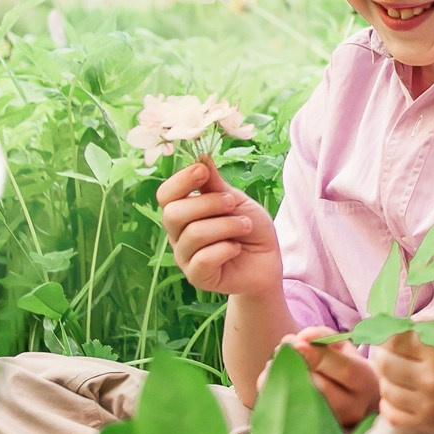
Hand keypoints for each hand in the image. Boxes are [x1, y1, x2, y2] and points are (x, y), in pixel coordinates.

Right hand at [157, 158, 282, 296]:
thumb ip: (216, 184)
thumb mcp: (236, 200)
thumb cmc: (250, 228)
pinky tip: (236, 249)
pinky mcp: (197, 277)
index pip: (165, 195)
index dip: (181, 180)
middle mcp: (177, 234)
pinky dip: (227, 249)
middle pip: (173, 213)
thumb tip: (201, 156)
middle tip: (234, 204)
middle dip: (209, 203)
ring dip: (227, 226)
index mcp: (183, 212)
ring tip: (245, 226)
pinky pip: (204, 259)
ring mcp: (184, 257)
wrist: (268, 261)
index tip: (203, 171)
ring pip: (193, 234)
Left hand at [283, 326, 382, 427]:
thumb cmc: (349, 369)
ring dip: (283, 380)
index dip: (319, 356)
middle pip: (322, 389)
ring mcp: (335, 423)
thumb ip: (324, 337)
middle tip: (281, 350)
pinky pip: (291, 413)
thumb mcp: (344, 349)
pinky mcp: (317, 432)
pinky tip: (272, 377)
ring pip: (305, 403)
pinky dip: (276, 393)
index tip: (296, 343)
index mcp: (365, 381)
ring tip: (275, 361)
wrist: (360, 403)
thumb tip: (303, 337)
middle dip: (297, 367)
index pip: (344, 370)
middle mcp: (353, 406)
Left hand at [375, 331, 433, 433]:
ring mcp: (428, 404)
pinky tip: (396, 396)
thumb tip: (402, 323)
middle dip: (381, 354)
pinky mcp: (427, 425)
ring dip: (385, 379)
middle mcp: (431, 378)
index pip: (395, 338)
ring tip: (394, 374)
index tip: (390, 335)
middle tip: (387, 353)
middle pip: (384, 363)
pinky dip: (388, 404)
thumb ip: (433, 325)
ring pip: (386, 389)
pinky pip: (392, 416)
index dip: (388, 334)